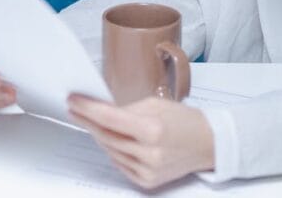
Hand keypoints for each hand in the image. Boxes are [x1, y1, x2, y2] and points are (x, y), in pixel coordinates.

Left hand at [67, 94, 214, 189]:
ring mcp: (148, 170)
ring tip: (93, 121)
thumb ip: (126, 110)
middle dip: (88, 121)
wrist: (208, 144)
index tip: (73, 100)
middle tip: (76, 109)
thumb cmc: (183, 120)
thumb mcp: (155, 105)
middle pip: (106, 136)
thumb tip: (100, 112)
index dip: (87, 109)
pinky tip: (112, 139)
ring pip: (110, 150)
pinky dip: (113, 150)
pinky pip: (119, 163)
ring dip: (100, 135)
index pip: (109, 118)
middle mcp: (149, 153)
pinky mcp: (147, 181)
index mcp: (152, 130)